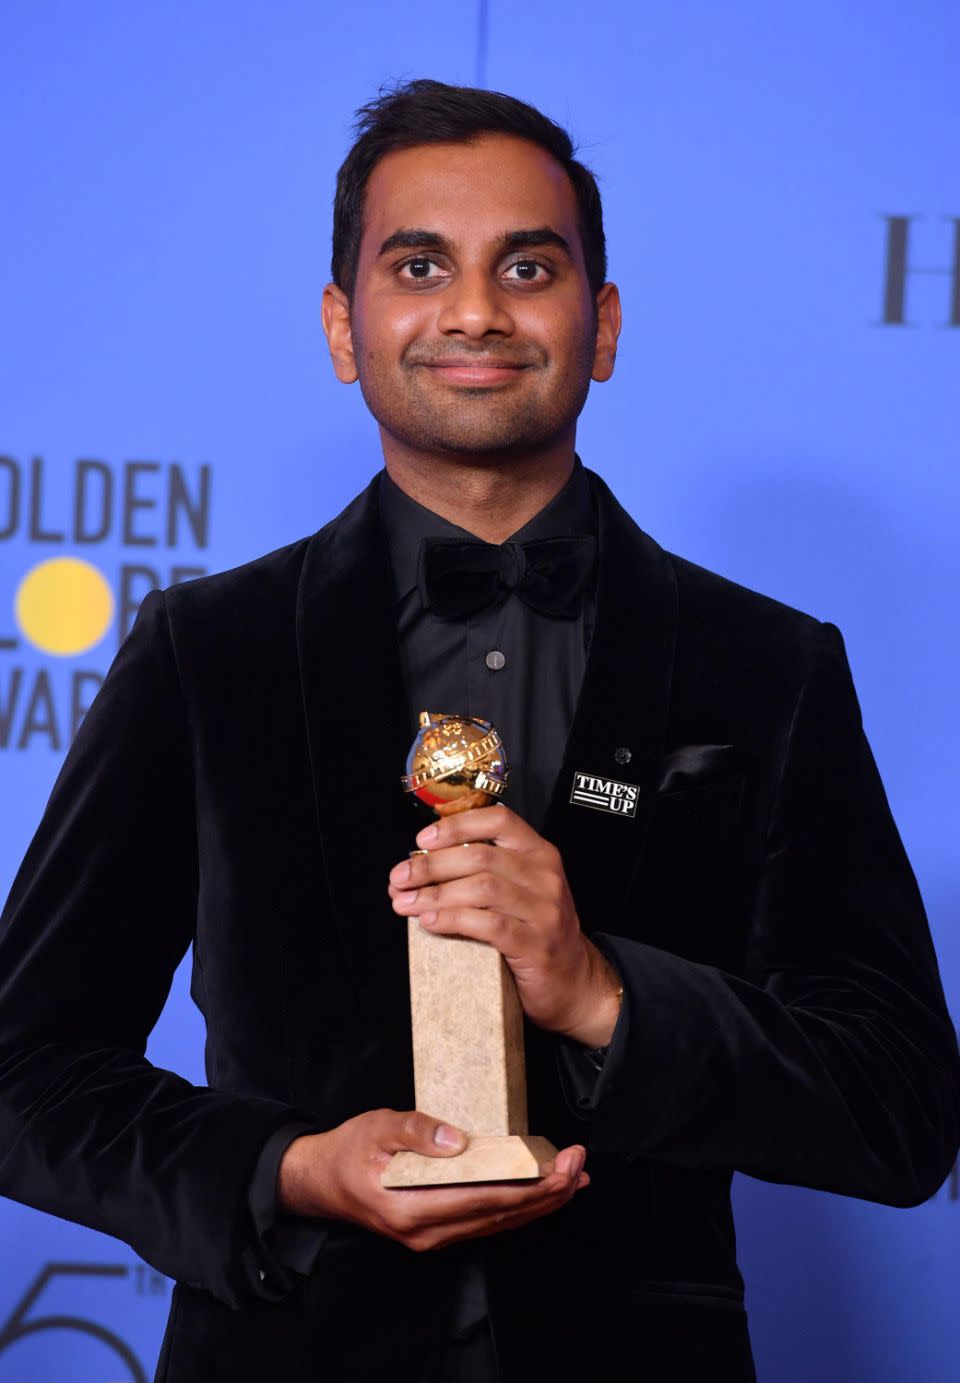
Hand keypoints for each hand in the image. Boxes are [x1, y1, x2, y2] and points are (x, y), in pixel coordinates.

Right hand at [276, 1109, 588, 1250]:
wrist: (320, 1182)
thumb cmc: (347, 1151)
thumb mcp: (377, 1127)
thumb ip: (415, 1130)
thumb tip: (455, 1139)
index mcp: (414, 1208)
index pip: (488, 1199)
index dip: (532, 1184)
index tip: (563, 1163)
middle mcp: (429, 1233)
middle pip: (502, 1216)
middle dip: (549, 1193)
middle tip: (581, 1164)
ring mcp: (434, 1237)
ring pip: (500, 1222)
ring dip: (540, 1202)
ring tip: (574, 1178)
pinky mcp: (437, 1230)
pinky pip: (487, 1220)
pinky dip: (518, 1205)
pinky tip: (539, 1191)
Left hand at [388, 804, 621, 1045]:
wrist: (574, 982)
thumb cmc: (537, 932)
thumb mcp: (521, 890)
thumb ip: (486, 871)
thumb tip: (422, 864)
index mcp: (540, 854)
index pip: (499, 821)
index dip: (457, 825)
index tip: (422, 839)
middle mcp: (546, 877)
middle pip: (480, 857)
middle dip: (431, 866)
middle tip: (399, 878)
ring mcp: (544, 911)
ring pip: (481, 889)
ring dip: (434, 894)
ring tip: (405, 903)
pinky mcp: (536, 945)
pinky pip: (488, 925)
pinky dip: (452, 919)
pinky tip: (430, 921)